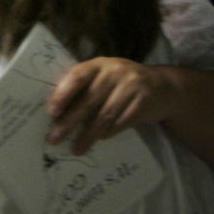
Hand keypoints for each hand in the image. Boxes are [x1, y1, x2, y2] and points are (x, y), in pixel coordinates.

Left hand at [46, 58, 177, 154]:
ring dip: (88, 135)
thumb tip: (56, 114)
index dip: (63, 93)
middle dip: (70, 122)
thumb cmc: (120, 83)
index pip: (77, 76)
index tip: (51, 112)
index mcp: (98, 64)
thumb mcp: (102, 78)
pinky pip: (121, 122)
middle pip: (88, 100)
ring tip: (76, 148)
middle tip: (54, 138)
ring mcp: (131, 86)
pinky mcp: (144, 102)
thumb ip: (83, 88)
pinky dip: (108, 133)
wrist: (162, 86)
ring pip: (105, 115)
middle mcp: (114, 72)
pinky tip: (99, 140)